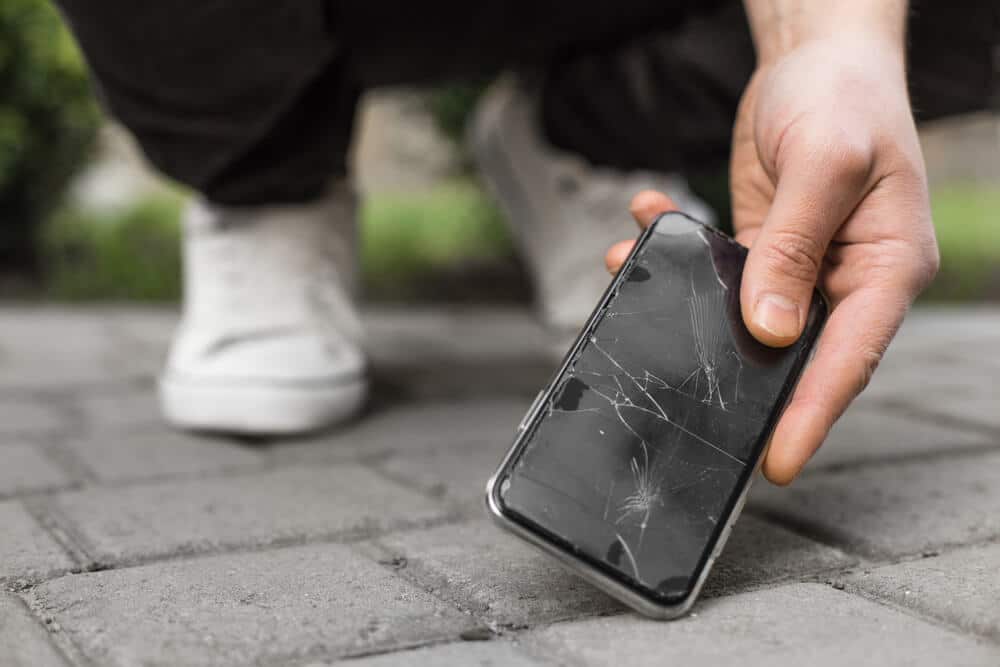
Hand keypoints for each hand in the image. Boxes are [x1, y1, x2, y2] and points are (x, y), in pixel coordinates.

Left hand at [605, 33, 938, 484]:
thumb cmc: (843, 98)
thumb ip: (792, 247)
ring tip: (629, 274)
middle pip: (792, 351)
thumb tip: (768, 328)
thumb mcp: (825, 164)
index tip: (775, 460)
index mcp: (886, 267)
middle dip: (734, 374)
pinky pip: (717, 270)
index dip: (811, 414)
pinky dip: (676, 253)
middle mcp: (846, 277)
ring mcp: (802, 266)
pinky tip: (645, 223)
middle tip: (683, 404)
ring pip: (741, 315)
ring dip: (684, 301)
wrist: (818, 58)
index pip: (849, 357)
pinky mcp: (765, 249)